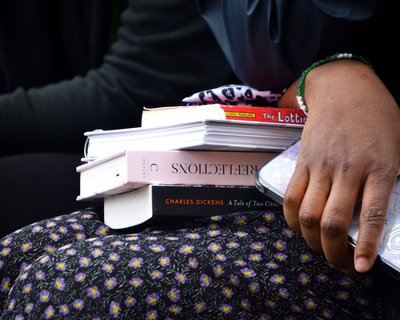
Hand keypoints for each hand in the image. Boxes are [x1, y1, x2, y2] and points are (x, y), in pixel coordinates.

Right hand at [278, 59, 399, 271]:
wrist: (343, 88)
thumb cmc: (378, 116)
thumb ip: (394, 181)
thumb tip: (383, 216)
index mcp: (381, 167)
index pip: (371, 215)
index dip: (365, 247)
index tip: (361, 268)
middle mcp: (347, 170)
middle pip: (331, 222)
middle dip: (334, 253)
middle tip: (342, 263)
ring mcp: (320, 166)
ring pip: (308, 215)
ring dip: (312, 241)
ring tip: (321, 248)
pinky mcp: (302, 162)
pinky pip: (290, 197)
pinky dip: (292, 220)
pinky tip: (301, 228)